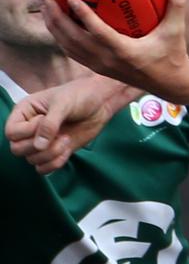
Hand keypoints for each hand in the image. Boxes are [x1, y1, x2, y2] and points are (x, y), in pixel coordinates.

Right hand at [5, 75, 132, 172]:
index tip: (44, 120)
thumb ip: (50, 123)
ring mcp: (41, 141)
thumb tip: (39, 146)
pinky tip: (67, 149)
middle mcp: (29, 128)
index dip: (26, 132)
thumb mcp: (64, 103)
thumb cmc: (81, 95)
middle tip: (58, 134)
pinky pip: (44, 168)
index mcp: (25, 111)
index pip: (11, 132)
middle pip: (17, 149)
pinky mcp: (53, 152)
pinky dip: (55, 163)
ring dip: (50, 154)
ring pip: (31, 160)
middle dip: (38, 146)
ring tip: (66, 139)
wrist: (101, 103)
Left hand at [42, 0, 188, 99]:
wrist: (169, 84)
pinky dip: (63, 39)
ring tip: (46, 10)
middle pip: (75, 42)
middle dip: (58, 21)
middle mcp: (108, 60)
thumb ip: (177, 3)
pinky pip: (74, 53)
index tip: (70, 0)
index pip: (99, 33)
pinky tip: (58, 25)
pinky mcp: (99, 68)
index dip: (84, 17)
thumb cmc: (173, 53)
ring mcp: (101, 66)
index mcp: (125, 51)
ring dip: (55, 30)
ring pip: (70, 49)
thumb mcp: (176, 29)